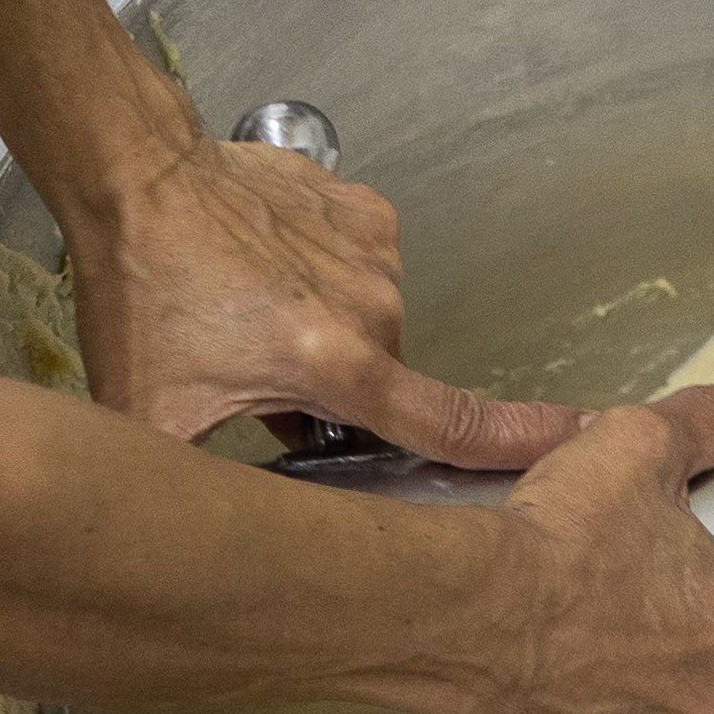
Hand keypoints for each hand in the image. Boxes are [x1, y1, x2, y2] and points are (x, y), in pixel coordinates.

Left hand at [64, 123, 585, 467]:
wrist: (135, 172)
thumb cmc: (140, 289)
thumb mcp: (157, 415)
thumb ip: (206, 485)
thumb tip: (228, 541)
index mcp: (337, 364)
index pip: (448, 423)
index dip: (517, 444)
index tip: (578, 446)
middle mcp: (373, 308)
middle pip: (384, 382)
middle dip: (337, 394)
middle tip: (261, 377)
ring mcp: (373, 252)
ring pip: (370, 326)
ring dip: (327, 334)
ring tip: (252, 314)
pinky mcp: (363, 209)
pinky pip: (361, 268)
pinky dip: (324, 278)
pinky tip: (267, 268)